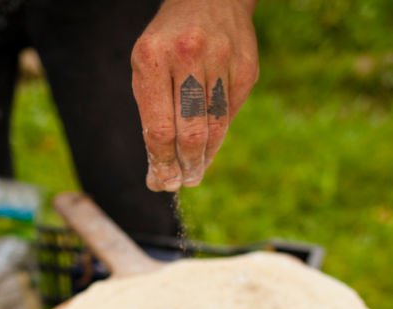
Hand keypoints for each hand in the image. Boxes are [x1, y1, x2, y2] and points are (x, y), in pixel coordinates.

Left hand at [131, 0, 257, 190]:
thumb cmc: (168, 42)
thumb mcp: (146, 66)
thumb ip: (150, 112)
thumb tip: (158, 167)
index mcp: (153, 57)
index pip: (158, 129)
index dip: (161, 163)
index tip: (160, 182)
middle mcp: (188, 56)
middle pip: (190, 132)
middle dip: (185, 166)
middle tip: (181, 182)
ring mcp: (222, 60)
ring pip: (215, 127)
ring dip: (204, 157)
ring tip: (194, 173)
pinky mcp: (247, 68)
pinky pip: (231, 113)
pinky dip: (219, 134)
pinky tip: (210, 145)